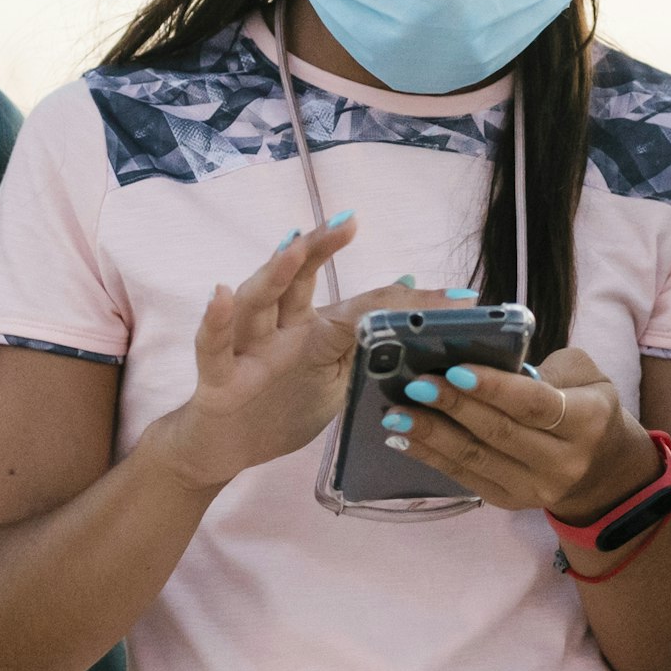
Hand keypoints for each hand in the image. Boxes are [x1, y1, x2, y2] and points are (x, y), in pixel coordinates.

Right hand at [145, 219, 400, 494]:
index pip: (361, 306)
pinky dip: (216, 322)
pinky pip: (214, 348)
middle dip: (321, 248)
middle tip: (349, 221)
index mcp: (314, 332)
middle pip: (298, 281)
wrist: (226, 449)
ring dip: (274, 273)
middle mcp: (281, 330)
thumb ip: (365, 341)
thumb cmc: (281, 407)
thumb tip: (405, 292)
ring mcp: (249, 350)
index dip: (404, 299)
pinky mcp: (219, 378)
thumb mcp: (336, 379)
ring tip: (293, 245)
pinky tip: (220, 296)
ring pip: (257, 303)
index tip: (457, 296)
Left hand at [385, 345, 652, 518]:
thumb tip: (495, 363)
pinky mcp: (511, 503)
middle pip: (499, 433)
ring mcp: (535, 489)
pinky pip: (466, 479)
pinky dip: (432, 458)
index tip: (455, 369)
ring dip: (432, 435)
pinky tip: (404, 440)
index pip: (534, 404)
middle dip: (453, 407)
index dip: (493, 388)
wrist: (601, 470)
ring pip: (476, 460)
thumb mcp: (589, 376)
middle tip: (415, 384)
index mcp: (588, 421)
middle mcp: (563, 462)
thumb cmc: (588, 407)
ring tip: (396, 414)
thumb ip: (551, 366)